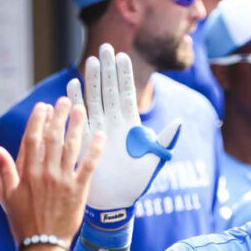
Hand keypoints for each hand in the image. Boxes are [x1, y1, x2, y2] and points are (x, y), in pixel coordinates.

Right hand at [0, 97, 104, 244]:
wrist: (42, 243)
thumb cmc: (21, 221)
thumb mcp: (5, 196)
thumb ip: (0, 171)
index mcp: (26, 172)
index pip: (32, 138)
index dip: (38, 120)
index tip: (44, 107)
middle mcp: (45, 173)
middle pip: (53, 137)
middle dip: (59, 116)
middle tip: (66, 101)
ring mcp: (63, 181)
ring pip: (71, 147)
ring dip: (76, 126)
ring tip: (81, 110)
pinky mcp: (79, 190)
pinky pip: (89, 165)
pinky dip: (95, 149)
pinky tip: (100, 135)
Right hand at [66, 43, 181, 229]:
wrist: (115, 203)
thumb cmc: (136, 185)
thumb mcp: (153, 161)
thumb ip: (164, 141)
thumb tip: (178, 122)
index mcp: (131, 126)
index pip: (127, 94)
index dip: (124, 76)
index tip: (122, 56)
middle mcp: (114, 124)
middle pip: (110, 91)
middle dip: (107, 70)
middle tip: (105, 47)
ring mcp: (98, 130)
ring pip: (94, 100)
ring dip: (91, 81)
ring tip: (90, 60)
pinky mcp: (85, 140)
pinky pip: (79, 117)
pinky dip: (76, 102)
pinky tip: (72, 85)